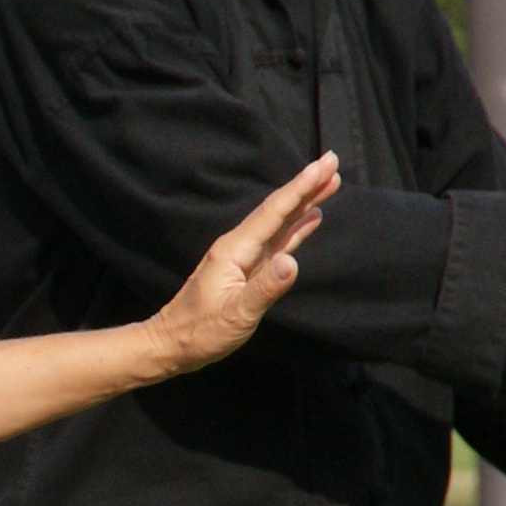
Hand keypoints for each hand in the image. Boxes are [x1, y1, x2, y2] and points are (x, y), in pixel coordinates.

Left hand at [155, 158, 339, 372]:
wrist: (172, 344)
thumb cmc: (200, 333)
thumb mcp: (236, 315)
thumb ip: (265, 289)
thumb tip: (292, 263)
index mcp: (234, 250)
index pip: (274, 212)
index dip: (301, 188)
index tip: (323, 166)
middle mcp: (238, 246)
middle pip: (278, 209)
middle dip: (306, 185)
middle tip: (333, 161)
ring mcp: (243, 257)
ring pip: (280, 222)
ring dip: (304, 202)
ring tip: (329, 183)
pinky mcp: (247, 269)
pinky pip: (277, 241)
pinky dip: (296, 227)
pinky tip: (310, 218)